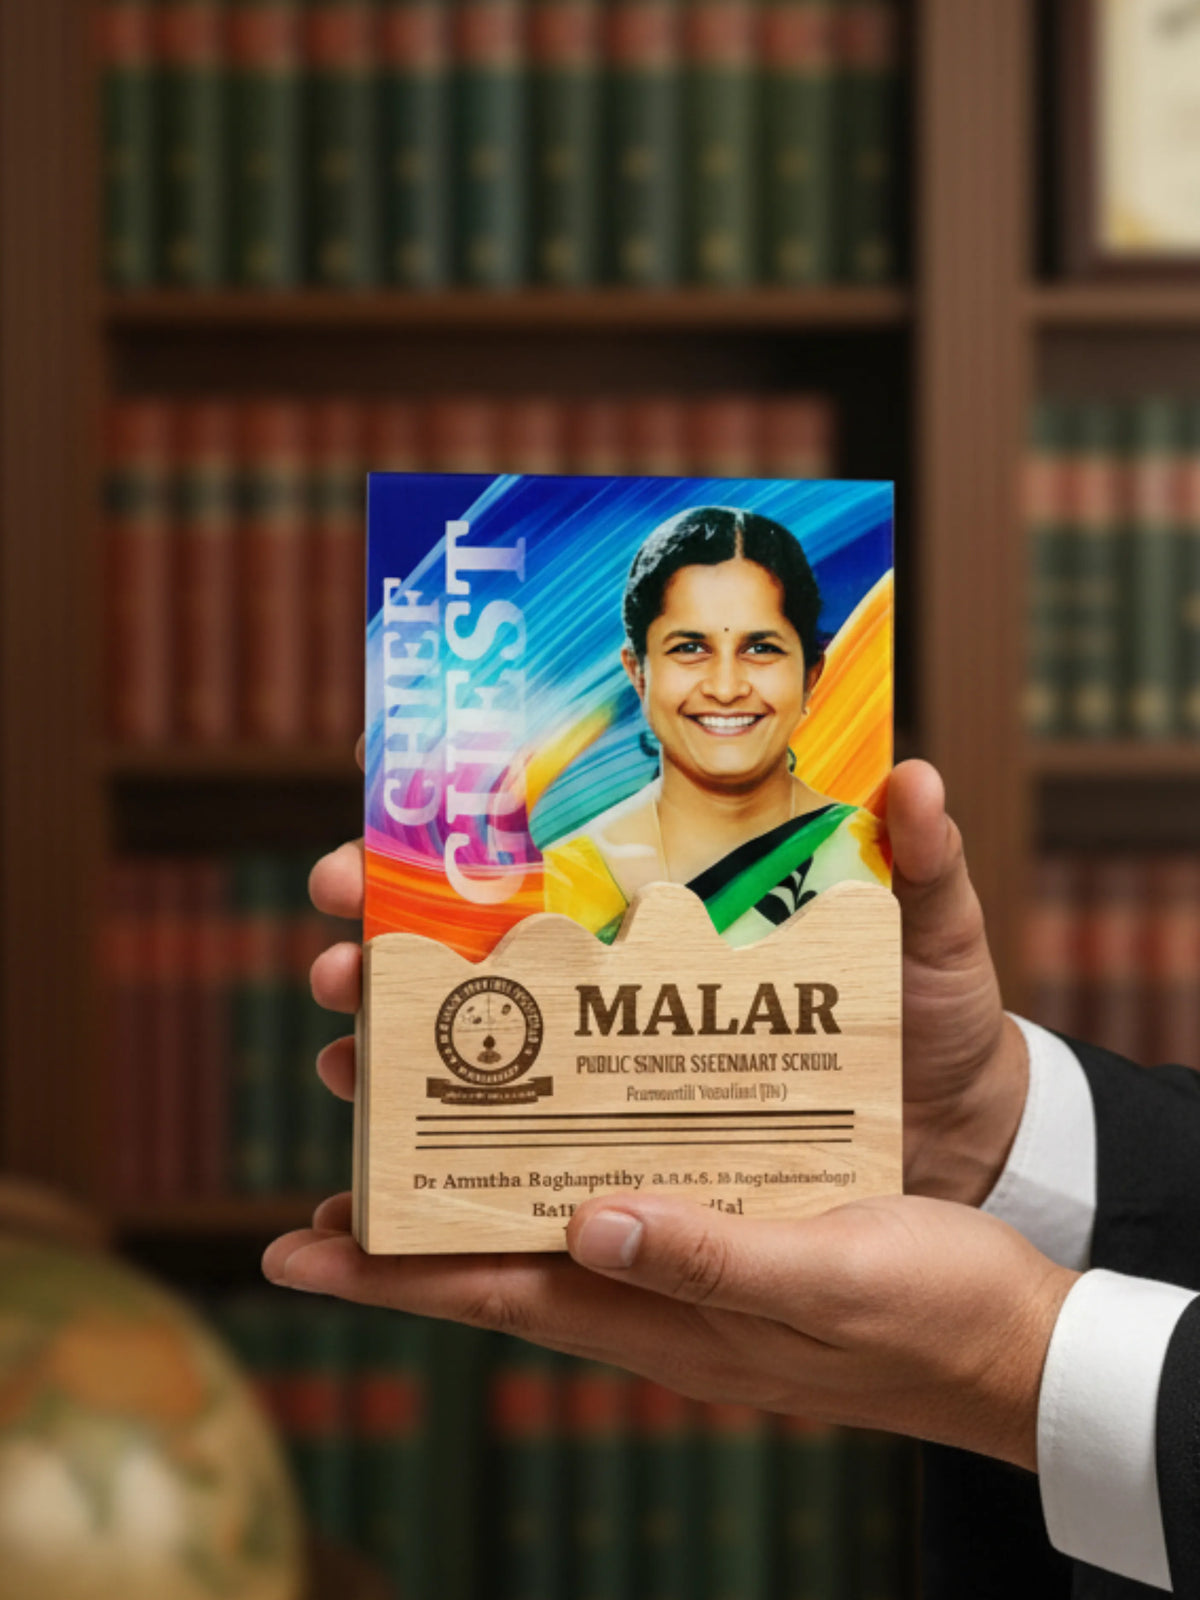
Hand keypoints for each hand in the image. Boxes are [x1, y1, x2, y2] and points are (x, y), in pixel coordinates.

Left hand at [263, 1187, 1076, 1470]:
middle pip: (503, 1260)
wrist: (1016, 1342)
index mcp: (664, 1321)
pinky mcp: (735, 1236)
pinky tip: (575, 1120)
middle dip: (412, 1224)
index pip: (494, 1296)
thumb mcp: (827, 1281)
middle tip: (336, 1161)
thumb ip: (713, 1260)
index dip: (388, 1274)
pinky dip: (577, 1165)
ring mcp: (692, 1272)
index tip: (289, 1248)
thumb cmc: (931, 1318)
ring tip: (421, 1128)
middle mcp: (657, 1299)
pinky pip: (627, 1201)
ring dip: (484, 1184)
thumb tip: (589, 1225)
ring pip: (555, 1229)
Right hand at [307, 757, 1028, 1204]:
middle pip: (488, 959)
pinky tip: (403, 1172)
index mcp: (687, 911)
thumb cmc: (945, 1025)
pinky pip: (543, 1151)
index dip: (447, 858)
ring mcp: (641, 1067)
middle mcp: (642, 982)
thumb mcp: (937, 940)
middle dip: (391, 957)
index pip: (545, 870)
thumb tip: (912, 772)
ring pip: (494, 1055)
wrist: (971, 1140)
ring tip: (344, 1063)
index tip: (366, 849)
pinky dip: (467, 1158)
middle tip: (332, 967)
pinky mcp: (655, 1149)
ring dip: (405, 1057)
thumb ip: (925, 863)